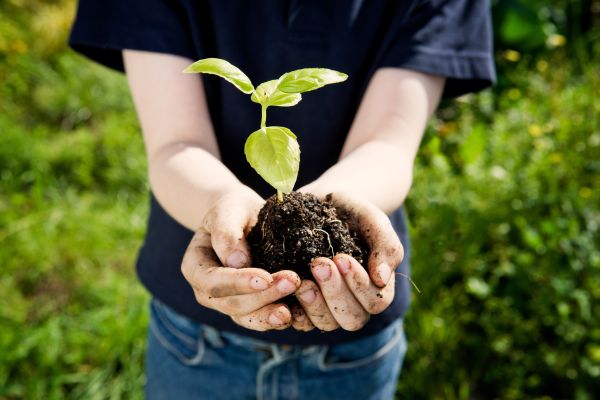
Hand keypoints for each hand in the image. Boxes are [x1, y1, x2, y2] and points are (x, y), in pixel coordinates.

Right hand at [181, 186, 300, 330]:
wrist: (245, 218)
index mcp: (196, 267)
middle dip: (263, 296)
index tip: (265, 277)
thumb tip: (237, 262)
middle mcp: (207, 292)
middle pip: (232, 304)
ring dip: (271, 314)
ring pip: (248, 318)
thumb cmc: (233, 209)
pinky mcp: (250, 308)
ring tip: (294, 309)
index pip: (213, 281)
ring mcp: (228, 303)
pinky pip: (262, 320)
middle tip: (292, 281)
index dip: (238, 282)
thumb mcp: (228, 210)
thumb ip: (227, 233)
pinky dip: (279, 318)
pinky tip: (298, 314)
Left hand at [291, 192, 403, 331]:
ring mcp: (328, 307)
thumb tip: (381, 278)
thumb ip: (385, 246)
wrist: (321, 203)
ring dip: (314, 304)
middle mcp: (354, 303)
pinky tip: (285, 291)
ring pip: (326, 323)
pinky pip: (300, 321)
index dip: (358, 284)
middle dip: (335, 293)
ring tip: (301, 280)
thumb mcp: (372, 220)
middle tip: (318, 264)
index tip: (341, 257)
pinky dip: (293, 311)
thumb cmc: (352, 213)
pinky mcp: (303, 305)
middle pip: (351, 319)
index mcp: (376, 287)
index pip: (375, 301)